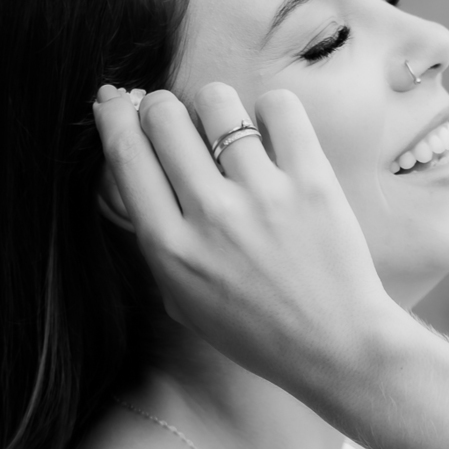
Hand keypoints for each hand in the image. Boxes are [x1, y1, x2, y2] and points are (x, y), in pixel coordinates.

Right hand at [93, 82, 400, 398]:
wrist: (334, 347)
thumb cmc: (256, 330)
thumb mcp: (183, 299)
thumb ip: (157, 239)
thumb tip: (135, 167)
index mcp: (171, 248)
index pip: (126, 154)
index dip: (114, 116)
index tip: (115, 102)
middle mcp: (211, 216)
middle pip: (163, 116)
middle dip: (161, 108)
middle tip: (176, 121)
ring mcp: (263, 195)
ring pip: (216, 102)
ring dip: (215, 107)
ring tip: (228, 130)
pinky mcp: (312, 181)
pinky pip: (278, 107)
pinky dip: (270, 110)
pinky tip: (271, 135)